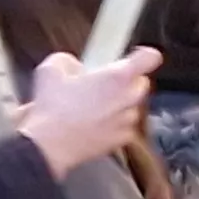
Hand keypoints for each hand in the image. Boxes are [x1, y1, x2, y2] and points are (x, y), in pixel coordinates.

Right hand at [12, 49, 156, 177]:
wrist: (49, 144)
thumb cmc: (52, 107)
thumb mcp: (51, 69)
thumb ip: (70, 61)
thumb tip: (75, 67)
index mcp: (118, 77)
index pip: (150, 58)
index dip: (144, 55)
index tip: (137, 56)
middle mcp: (130, 98)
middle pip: (141, 82)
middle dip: (125, 81)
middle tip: (102, 83)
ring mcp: (129, 120)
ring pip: (133, 104)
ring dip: (119, 102)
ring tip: (92, 105)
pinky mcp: (124, 138)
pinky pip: (125, 125)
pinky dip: (114, 122)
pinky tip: (93, 122)